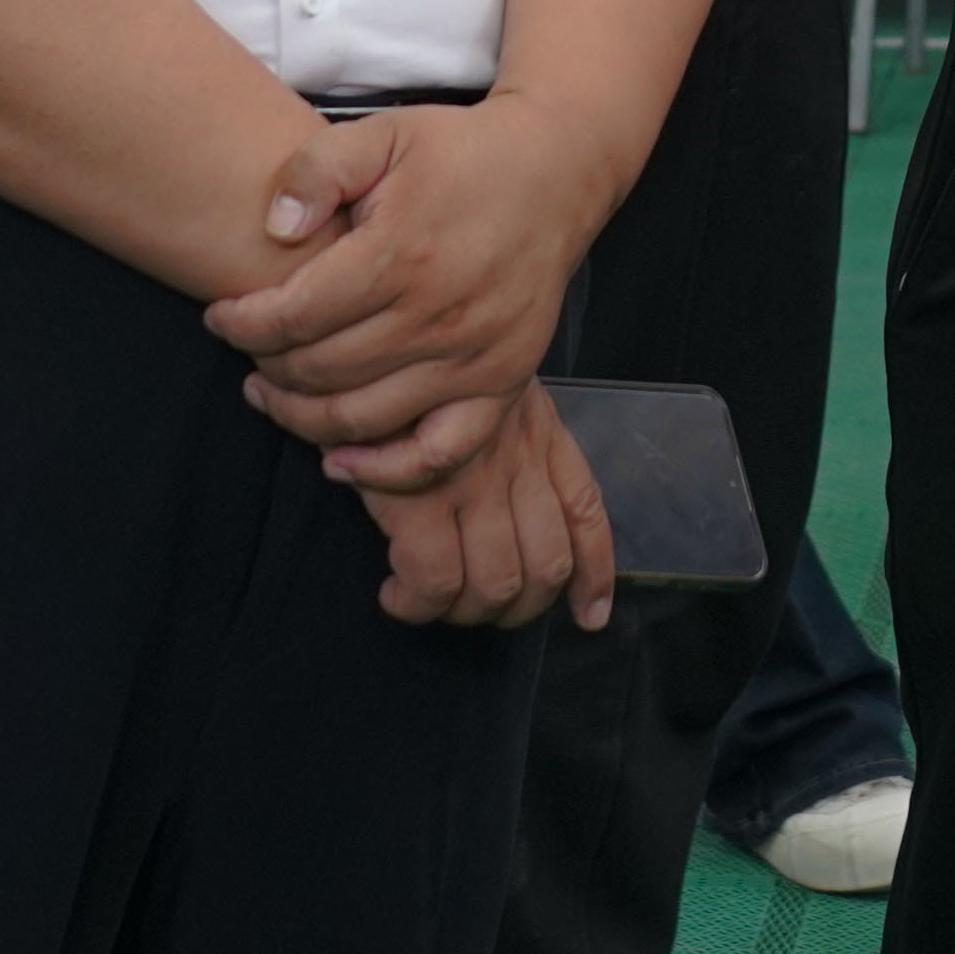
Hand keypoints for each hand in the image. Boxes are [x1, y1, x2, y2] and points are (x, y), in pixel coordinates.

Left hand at [206, 100, 613, 456]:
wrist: (554, 171)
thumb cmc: (458, 153)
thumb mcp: (382, 133)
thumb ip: (319, 169)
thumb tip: (275, 229)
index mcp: (401, 252)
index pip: (295, 314)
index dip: (242, 323)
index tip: (219, 317)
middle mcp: (438, 314)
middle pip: (321, 370)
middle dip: (267, 366)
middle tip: (247, 353)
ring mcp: (475, 356)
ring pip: (364, 417)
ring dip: (302, 417)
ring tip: (273, 396)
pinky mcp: (504, 381)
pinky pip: (439, 452)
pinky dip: (384, 470)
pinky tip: (339, 461)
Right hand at [361, 383, 612, 631]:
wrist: (361, 339)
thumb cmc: (410, 370)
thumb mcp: (483, 384)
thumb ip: (509, 434)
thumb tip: (514, 513)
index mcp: (538, 430)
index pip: (585, 513)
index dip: (593, 575)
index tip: (589, 614)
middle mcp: (517, 459)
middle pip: (547, 565)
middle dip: (517, 607)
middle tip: (478, 606)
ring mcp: (471, 481)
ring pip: (495, 584)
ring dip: (463, 611)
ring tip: (431, 601)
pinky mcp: (417, 498)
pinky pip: (434, 582)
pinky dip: (416, 603)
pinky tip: (397, 595)